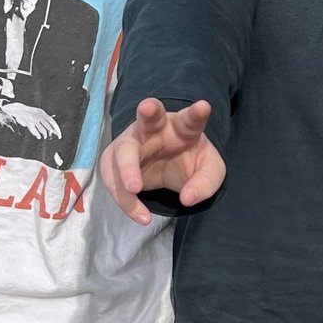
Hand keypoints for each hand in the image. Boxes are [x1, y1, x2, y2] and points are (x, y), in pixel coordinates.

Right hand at [0, 100, 61, 141]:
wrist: (19, 109)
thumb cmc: (30, 112)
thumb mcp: (38, 113)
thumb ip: (44, 118)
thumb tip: (52, 127)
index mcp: (42, 113)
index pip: (52, 122)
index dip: (56, 128)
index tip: (59, 134)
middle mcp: (39, 116)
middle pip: (48, 127)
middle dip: (52, 133)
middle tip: (52, 136)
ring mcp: (34, 120)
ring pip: (42, 130)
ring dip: (44, 134)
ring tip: (44, 137)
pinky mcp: (29, 123)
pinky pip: (35, 131)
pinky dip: (37, 135)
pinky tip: (39, 137)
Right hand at [99, 98, 223, 224]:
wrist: (166, 166)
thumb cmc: (187, 161)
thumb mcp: (207, 172)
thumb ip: (205, 183)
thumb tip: (187, 199)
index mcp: (181, 128)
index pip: (190, 120)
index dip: (196, 114)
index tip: (204, 106)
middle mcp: (153, 129)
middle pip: (148, 117)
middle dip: (147, 111)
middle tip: (147, 107)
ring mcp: (132, 143)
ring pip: (123, 151)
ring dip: (127, 168)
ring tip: (134, 189)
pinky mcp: (114, 161)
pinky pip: (115, 181)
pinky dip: (126, 200)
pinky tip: (141, 215)